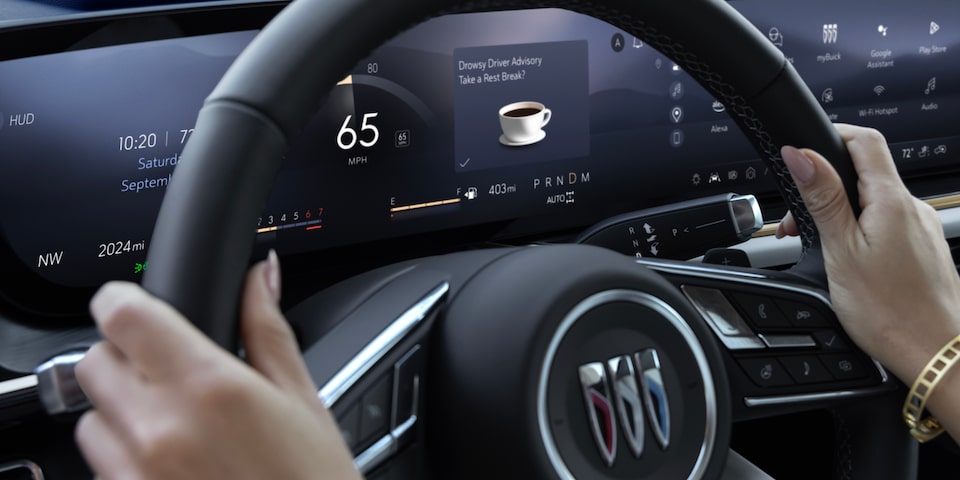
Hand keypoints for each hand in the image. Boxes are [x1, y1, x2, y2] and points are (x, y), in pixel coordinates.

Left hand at [75, 252, 361, 478]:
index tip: (135, 304)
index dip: (124, 299)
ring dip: (121, 414)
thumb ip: (267, 328)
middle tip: (170, 373)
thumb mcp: (302, 399)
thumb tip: (262, 275)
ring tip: (177, 430)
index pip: (122, 314)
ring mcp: (137, 476)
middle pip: (95, 362)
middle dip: (126, 358)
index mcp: (210, 387)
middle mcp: (161, 430)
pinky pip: (101, 470)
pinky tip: (176, 467)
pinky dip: (127, 460)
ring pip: (91, 419)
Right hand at [777, 124, 959, 386]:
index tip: (803, 154)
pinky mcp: (924, 251)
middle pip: (864, 175)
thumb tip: (802, 155)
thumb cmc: (891, 311)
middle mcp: (913, 209)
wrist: (936, 354)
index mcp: (891, 201)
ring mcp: (922, 230)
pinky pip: (889, 227)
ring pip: (874, 204)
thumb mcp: (841, 250)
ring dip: (841, 216)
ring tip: (821, 250)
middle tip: (798, 224)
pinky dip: (862, 234)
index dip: (831, 136)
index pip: (864, 140)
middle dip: (825, 189)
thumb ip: (823, 198)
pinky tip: (850, 263)